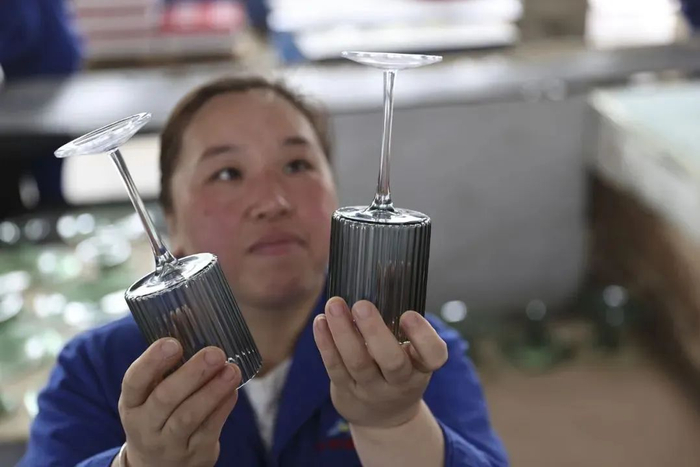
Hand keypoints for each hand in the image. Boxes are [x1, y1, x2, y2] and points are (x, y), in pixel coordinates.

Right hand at [117, 339, 239, 466]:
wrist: (157, 466)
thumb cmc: (158, 414)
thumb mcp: (151, 392)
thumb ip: (167, 361)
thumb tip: (186, 312)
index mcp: (132, 403)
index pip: (134, 381)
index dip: (152, 361)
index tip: (173, 342)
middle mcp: (145, 425)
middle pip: (165, 399)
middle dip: (192, 374)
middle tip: (215, 352)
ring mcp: (169, 443)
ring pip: (189, 417)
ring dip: (213, 391)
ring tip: (231, 369)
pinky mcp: (195, 454)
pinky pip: (211, 429)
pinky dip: (224, 407)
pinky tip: (233, 389)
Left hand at [313, 298, 447, 428]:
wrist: (384, 418)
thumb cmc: (397, 370)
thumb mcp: (410, 353)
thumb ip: (399, 325)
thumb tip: (384, 274)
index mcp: (421, 366)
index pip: (434, 355)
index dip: (423, 336)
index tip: (408, 314)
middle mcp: (400, 381)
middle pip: (392, 361)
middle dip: (375, 332)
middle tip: (362, 305)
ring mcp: (372, 389)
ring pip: (358, 363)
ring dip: (343, 332)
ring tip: (334, 304)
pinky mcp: (347, 391)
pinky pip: (335, 367)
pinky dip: (326, 343)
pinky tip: (320, 321)